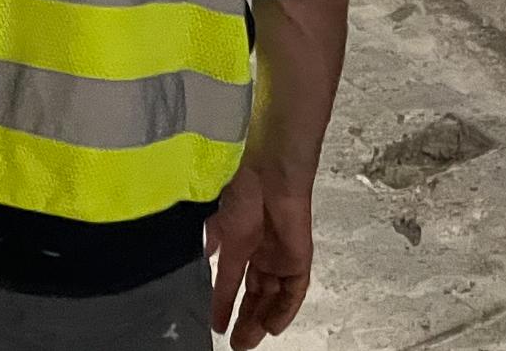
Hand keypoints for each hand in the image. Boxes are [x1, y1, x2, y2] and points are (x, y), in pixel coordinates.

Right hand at [207, 161, 314, 348]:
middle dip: (245, 319)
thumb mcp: (217, 219)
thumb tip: (207, 253)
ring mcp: (281, 256)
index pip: (231, 282)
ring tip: (248, 340)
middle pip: (255, 295)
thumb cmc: (240, 186)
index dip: (223, 303)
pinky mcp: (299, 258)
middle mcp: (261, 253)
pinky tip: (273, 326)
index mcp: (239, 242)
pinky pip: (294, 292)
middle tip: (237, 343)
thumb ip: (212, 239)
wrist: (268, 172)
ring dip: (262, 319)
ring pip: (273, 297)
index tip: (216, 324)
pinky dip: (284, 310)